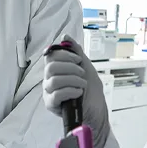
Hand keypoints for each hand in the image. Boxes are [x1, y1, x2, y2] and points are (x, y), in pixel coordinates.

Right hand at [42, 33, 109, 147]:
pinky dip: (70, 91)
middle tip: (82, 74)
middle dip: (70, 68)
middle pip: (51, 67)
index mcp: (56, 70)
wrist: (97, 111)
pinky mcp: (51, 105)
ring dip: (73, 80)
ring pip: (54, 80)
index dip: (65, 55)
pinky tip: (79, 93)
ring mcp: (49, 92)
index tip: (78, 60)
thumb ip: (76, 52)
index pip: (50, 56)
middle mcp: (49, 80)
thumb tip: (65, 37)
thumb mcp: (86, 67)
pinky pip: (56, 94)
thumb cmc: (91, 91)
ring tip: (83, 85)